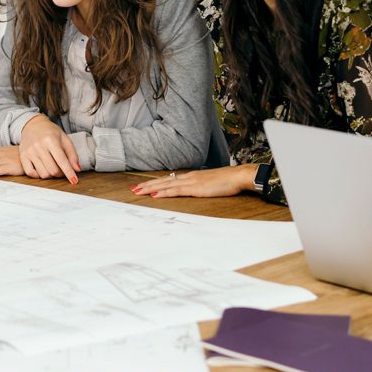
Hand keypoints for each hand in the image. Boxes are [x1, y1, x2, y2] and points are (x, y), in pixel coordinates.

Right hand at [18, 115, 79, 182]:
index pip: (62, 161)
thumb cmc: (51, 132)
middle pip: (53, 170)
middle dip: (60, 174)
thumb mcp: (64, 139)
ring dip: (50, 175)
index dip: (69, 173)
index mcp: (51, 140)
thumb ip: (72, 154)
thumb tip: (77, 169)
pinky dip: (38, 175)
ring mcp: (29, 151)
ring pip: (43, 173)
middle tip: (62, 170)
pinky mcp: (23, 156)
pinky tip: (42, 169)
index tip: (74, 181)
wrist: (33, 125)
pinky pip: (30, 173)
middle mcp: (38, 146)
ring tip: (53, 168)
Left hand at [132, 165, 256, 197]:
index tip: (145, 186)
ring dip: (151, 188)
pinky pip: (175, 190)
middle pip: (163, 180)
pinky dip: (163, 192)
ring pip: (166, 184)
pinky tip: (154, 195)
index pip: (170, 179)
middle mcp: (188, 177)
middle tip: (133, 189)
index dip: (156, 183)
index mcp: (191, 176)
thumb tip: (195, 190)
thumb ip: (201, 186)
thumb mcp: (210, 184)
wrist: (237, 176)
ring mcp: (191, 182)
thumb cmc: (227, 181)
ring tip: (138, 192)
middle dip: (148, 185)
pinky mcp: (195, 188)